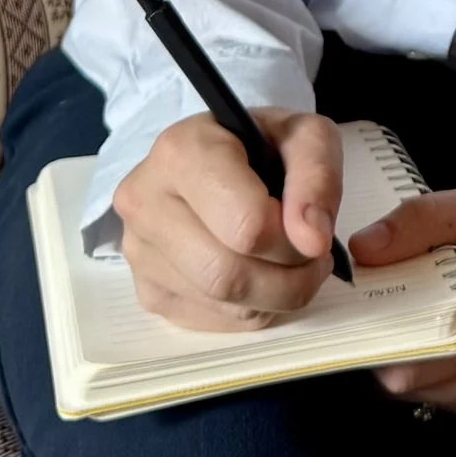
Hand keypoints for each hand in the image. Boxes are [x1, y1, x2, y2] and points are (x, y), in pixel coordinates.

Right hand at [113, 108, 343, 330]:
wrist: (222, 155)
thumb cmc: (266, 144)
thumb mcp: (308, 136)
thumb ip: (317, 178)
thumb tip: (312, 241)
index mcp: (182, 152)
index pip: (246, 224)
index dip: (293, 240)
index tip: (315, 233)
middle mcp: (145, 201)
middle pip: (226, 274)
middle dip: (289, 279)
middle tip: (313, 260)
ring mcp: (138, 250)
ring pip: (219, 302)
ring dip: (275, 297)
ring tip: (293, 266)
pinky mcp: (146, 288)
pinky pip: (208, 319)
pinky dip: (250, 310)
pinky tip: (261, 277)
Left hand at [351, 185, 455, 420]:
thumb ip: (424, 219)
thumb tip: (363, 249)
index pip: (416, 357)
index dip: (384, 330)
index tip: (374, 301)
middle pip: (410, 380)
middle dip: (391, 342)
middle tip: (397, 303)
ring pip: (420, 394)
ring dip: (410, 358)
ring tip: (427, 316)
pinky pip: (442, 398)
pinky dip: (433, 371)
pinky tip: (448, 336)